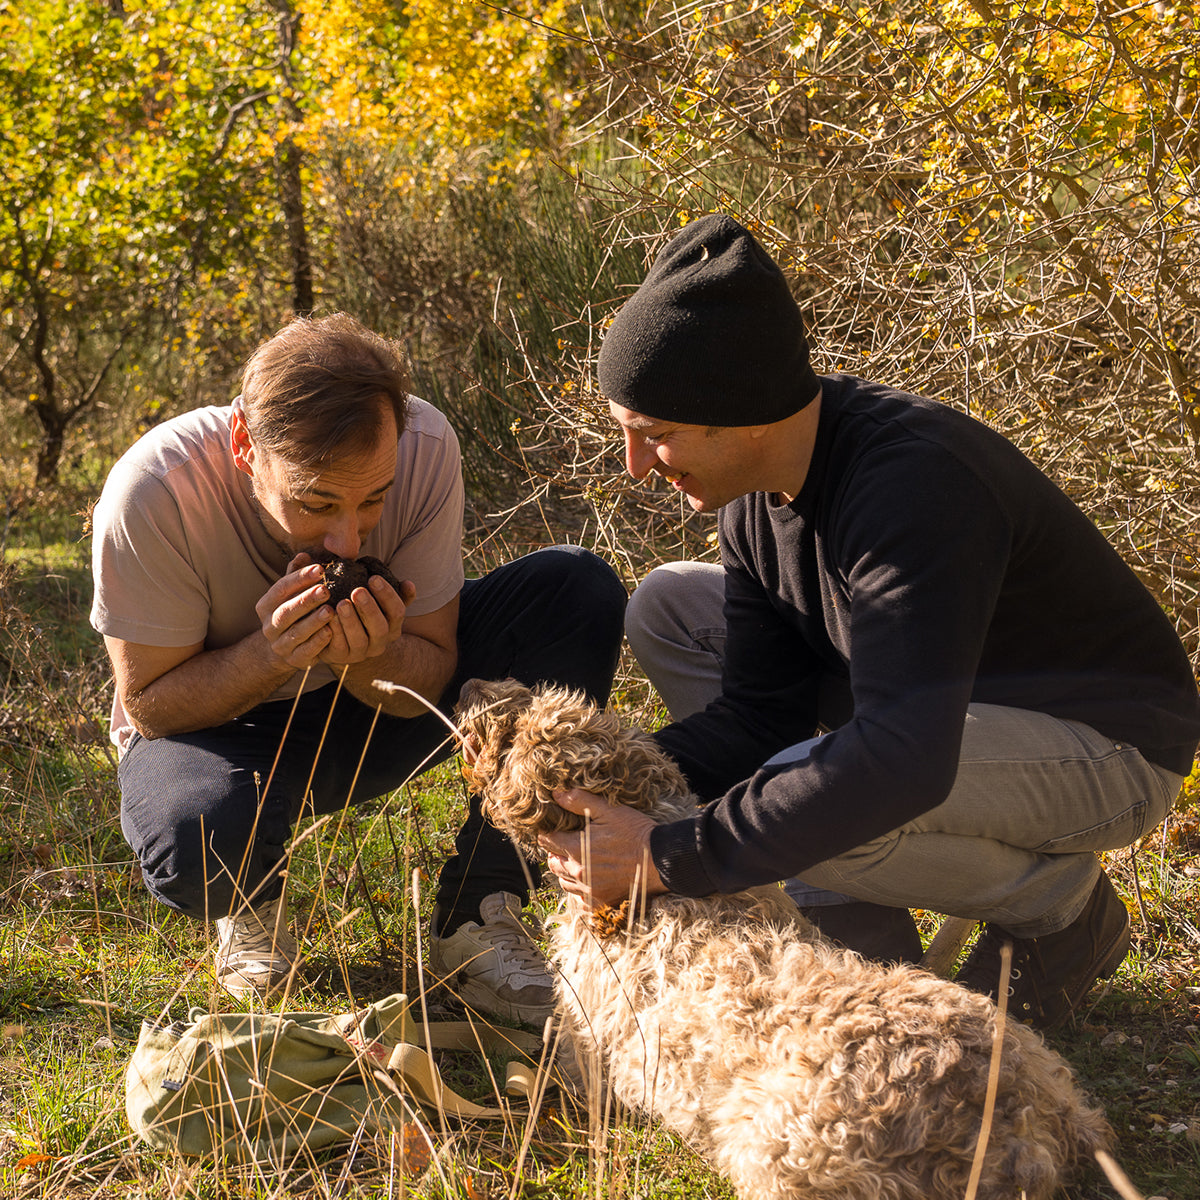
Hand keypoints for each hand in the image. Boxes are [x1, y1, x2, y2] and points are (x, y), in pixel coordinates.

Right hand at [256, 558, 336, 668]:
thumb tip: (303, 554)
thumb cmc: (292, 612)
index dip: (299, 578)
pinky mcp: (293, 660)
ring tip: (330, 610)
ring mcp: (279, 645)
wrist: (283, 648)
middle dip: (305, 600)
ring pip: (296, 633)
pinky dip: (317, 642)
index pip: (280, 589)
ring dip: (313, 621)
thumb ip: (296, 576)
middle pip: (286, 612)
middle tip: (325, 589)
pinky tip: (330, 632)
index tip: (320, 569)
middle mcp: (269, 626)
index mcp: (266, 606)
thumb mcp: (291, 594)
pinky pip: (305, 652)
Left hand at [318, 570, 416, 666]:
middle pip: (380, 628)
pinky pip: (339, 645)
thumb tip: (408, 583)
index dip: (387, 595)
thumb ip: (397, 593)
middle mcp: (380, 642)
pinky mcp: (341, 656)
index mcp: (393, 627)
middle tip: (358, 591)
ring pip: (359, 639)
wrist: (343, 640)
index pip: (397, 612)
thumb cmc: (363, 613)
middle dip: (369, 609)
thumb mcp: (381, 604)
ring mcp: (361, 652)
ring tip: (341, 603)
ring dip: (351, 621)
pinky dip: (335, 630)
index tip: (374, 578)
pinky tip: (328, 616)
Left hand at [539, 788, 666, 908]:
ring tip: (577, 860)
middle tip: (566, 843)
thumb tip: (556, 794)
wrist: (660, 860)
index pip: (547, 841)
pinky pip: (580, 899)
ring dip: (566, 871)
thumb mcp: (609, 810)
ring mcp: (589, 890)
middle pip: (553, 863)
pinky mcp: (601, 902)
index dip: (548, 833)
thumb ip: (579, 801)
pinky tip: (590, 878)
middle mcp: (579, 873)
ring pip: (563, 882)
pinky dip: (580, 889)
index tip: (554, 829)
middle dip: (555, 852)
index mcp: (576, 848)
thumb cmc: (635, 832)